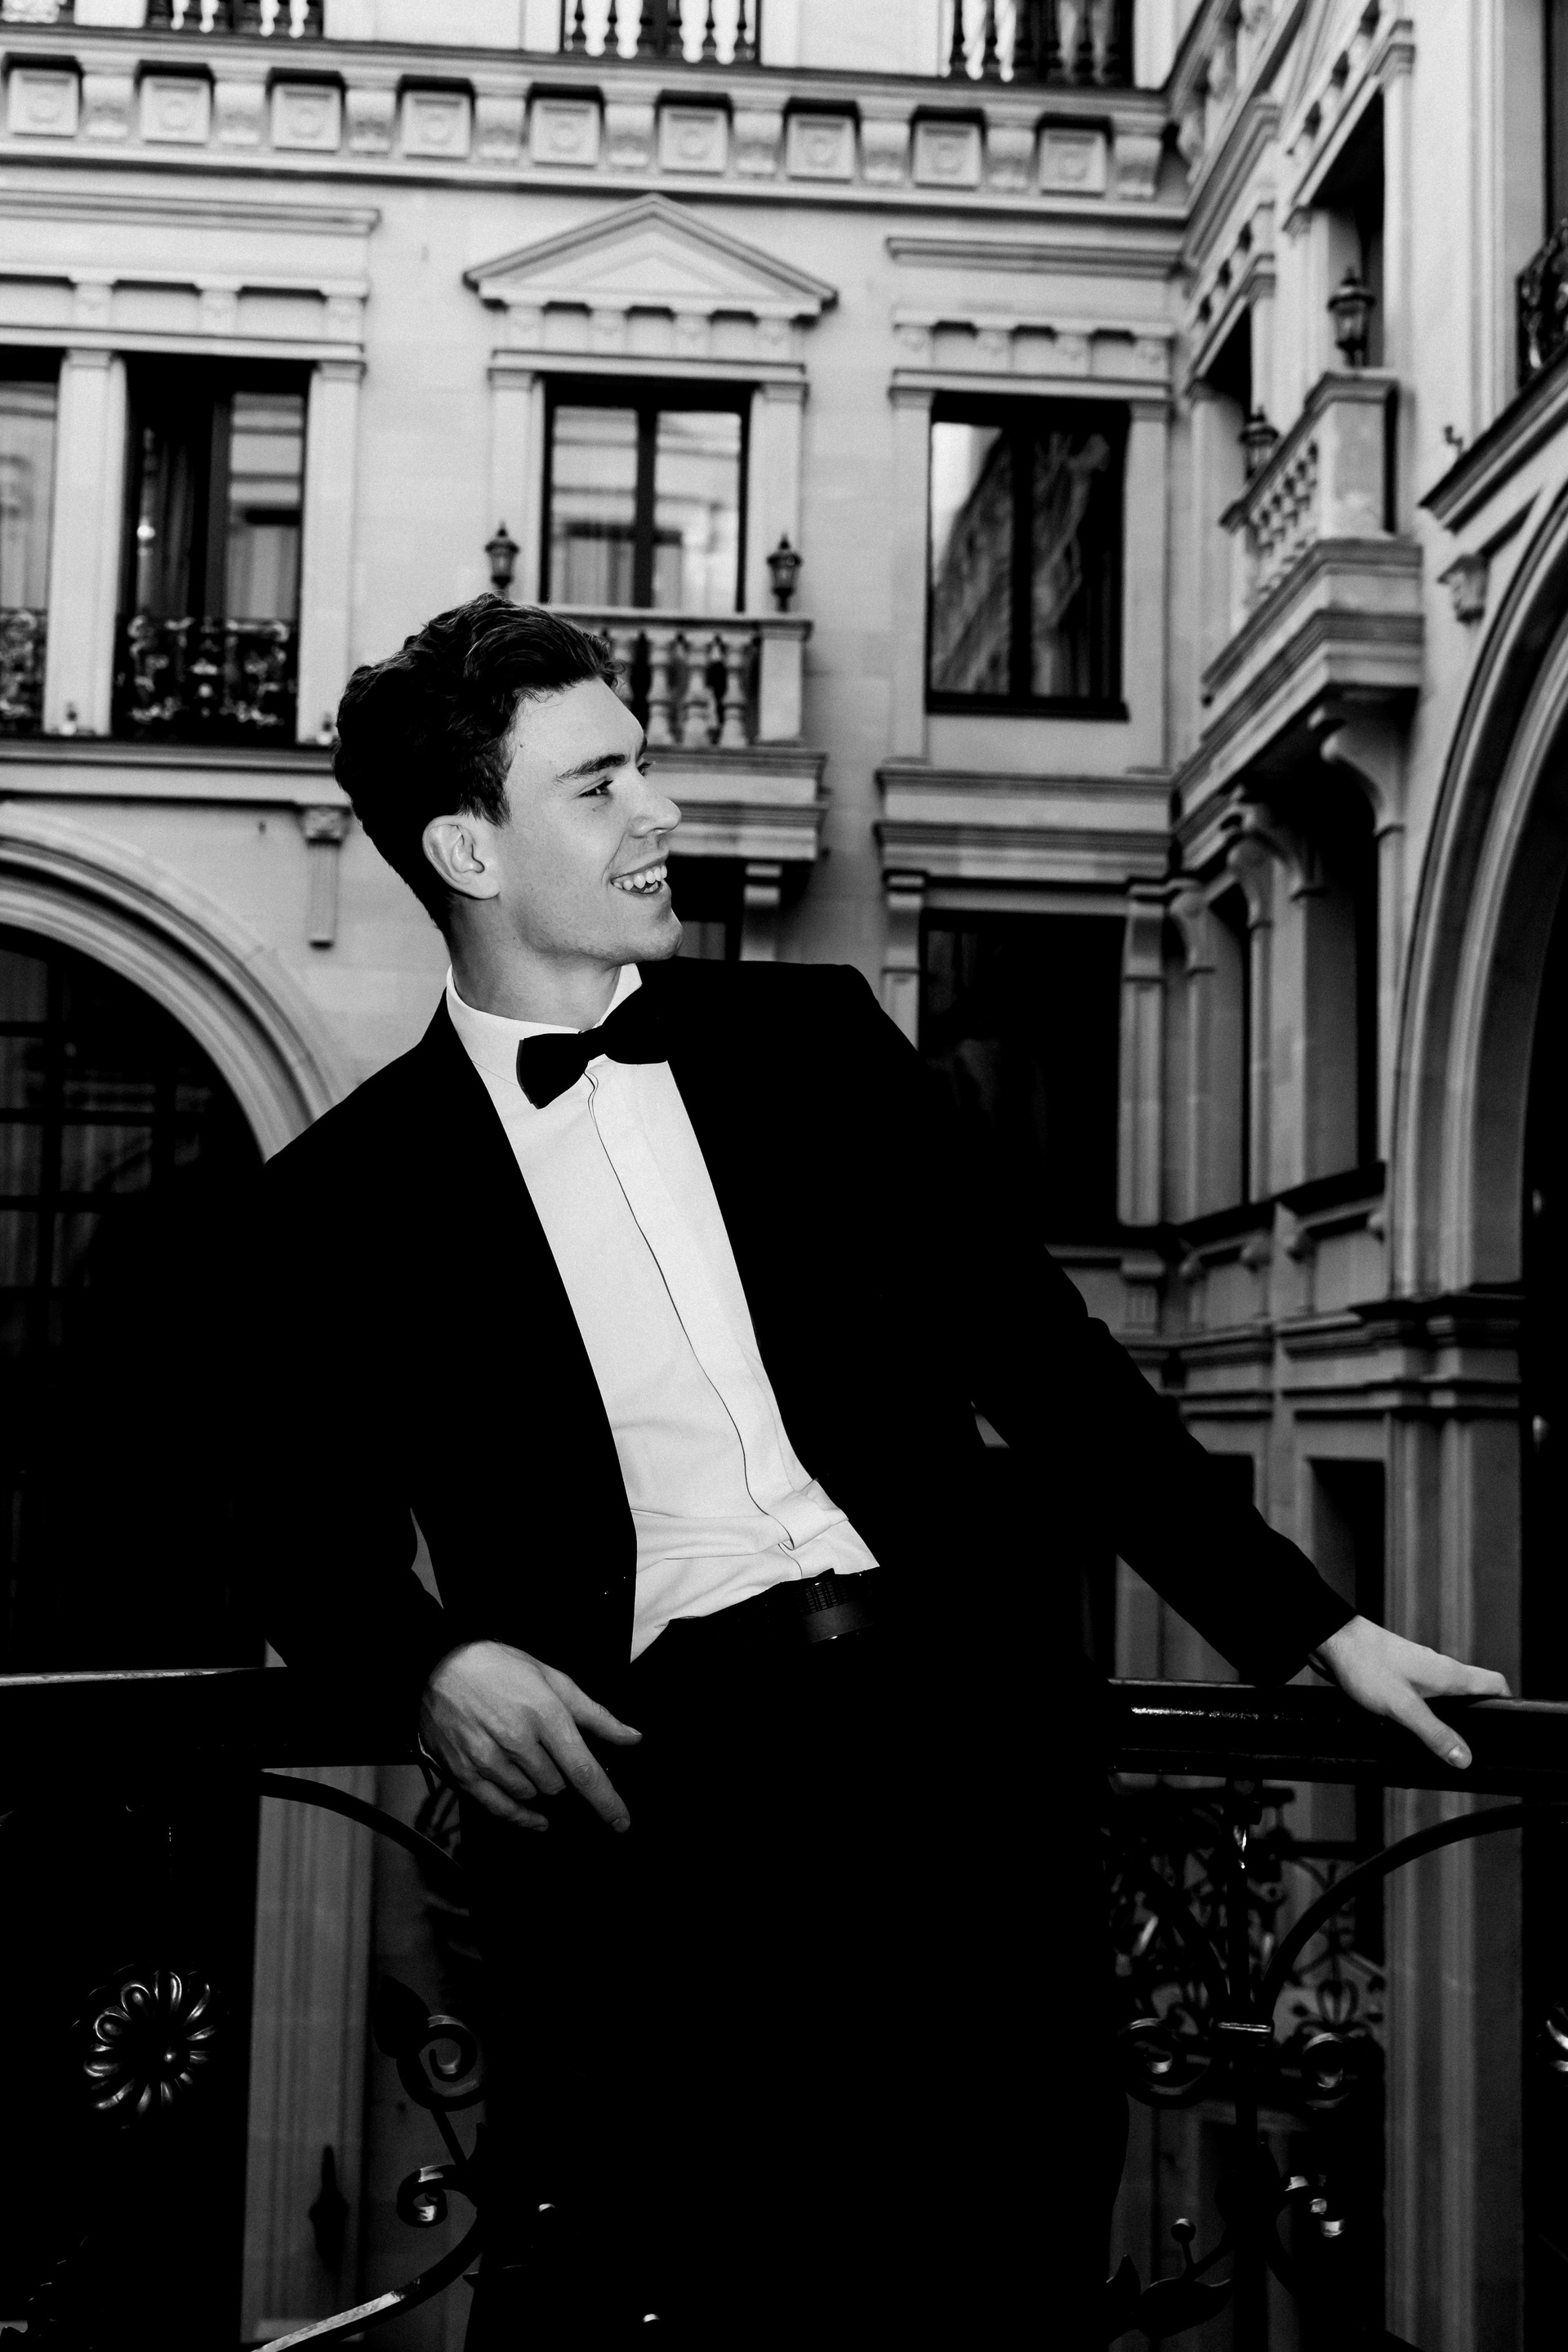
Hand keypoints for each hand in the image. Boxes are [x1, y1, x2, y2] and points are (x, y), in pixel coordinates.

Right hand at [419, 1639, 640, 1832]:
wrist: (441, 1666)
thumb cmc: (501, 1667)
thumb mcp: (554, 1679)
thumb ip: (595, 1714)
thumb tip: (632, 1738)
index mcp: (545, 1714)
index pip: (583, 1770)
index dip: (606, 1801)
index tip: (621, 1822)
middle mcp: (518, 1741)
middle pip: (558, 1785)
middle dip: (564, 1775)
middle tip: (551, 1753)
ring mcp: (488, 1759)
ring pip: (532, 1795)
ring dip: (539, 1786)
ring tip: (528, 1759)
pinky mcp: (464, 1773)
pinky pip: (500, 1809)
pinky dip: (521, 1816)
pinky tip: (536, 1817)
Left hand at [1311, 1615, 1510, 1769]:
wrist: (1332, 1641)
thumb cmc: (1366, 1665)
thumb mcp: (1403, 1708)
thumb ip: (1434, 1733)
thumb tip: (1464, 1759)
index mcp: (1449, 1673)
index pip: (1494, 1684)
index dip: (1506, 1705)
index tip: (1506, 1730)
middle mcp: (1438, 1670)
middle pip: (1471, 1694)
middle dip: (1474, 1721)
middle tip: (1470, 1751)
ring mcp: (1417, 1672)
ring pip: (1443, 1698)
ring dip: (1444, 1721)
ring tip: (1439, 1748)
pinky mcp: (1398, 1676)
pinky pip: (1420, 1699)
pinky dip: (1421, 1715)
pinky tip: (1408, 1732)